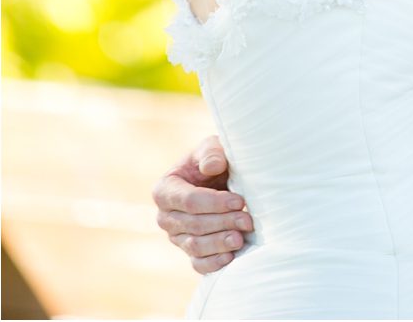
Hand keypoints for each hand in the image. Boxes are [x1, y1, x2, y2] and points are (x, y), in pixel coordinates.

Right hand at [152, 135, 252, 274]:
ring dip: (220, 243)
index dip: (214, 203)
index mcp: (165, 189)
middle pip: (194, 225)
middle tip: (248, 220)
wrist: (220, 177)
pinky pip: (198, 264)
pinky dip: (213, 263)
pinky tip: (231, 257)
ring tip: (241, 238)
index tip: (239, 201)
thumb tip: (211, 167)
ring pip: (195, 246)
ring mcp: (176, 237)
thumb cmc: (214, 159)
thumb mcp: (212, 147)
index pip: (189, 201)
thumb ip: (211, 153)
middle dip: (222, 223)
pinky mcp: (189, 252)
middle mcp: (166, 216)